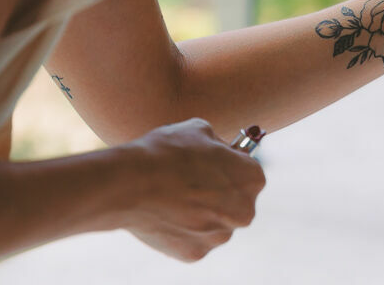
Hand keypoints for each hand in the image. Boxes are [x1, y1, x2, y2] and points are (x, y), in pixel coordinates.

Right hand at [119, 118, 265, 261]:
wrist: (132, 183)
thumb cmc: (167, 152)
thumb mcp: (198, 129)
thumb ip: (216, 143)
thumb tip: (217, 150)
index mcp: (252, 179)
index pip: (248, 171)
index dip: (229, 165)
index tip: (213, 164)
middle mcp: (244, 212)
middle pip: (235, 201)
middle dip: (218, 193)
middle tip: (192, 181)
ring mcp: (219, 236)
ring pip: (213, 223)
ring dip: (200, 213)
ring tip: (173, 196)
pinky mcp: (195, 253)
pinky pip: (192, 238)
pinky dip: (181, 229)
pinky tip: (165, 213)